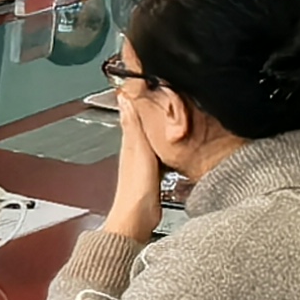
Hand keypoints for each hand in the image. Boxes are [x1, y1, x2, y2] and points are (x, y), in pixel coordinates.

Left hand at [106, 91, 165, 240]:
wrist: (137, 219)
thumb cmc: (136, 190)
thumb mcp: (139, 151)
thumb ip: (133, 125)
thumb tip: (125, 97)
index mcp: (130, 142)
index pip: (132, 111)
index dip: (137, 96)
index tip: (142, 79)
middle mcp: (135, 150)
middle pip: (144, 123)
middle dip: (152, 108)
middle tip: (162, 92)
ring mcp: (144, 162)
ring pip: (152, 136)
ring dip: (160, 126)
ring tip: (172, 113)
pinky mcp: (153, 174)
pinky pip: (161, 153)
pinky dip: (166, 144)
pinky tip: (175, 144)